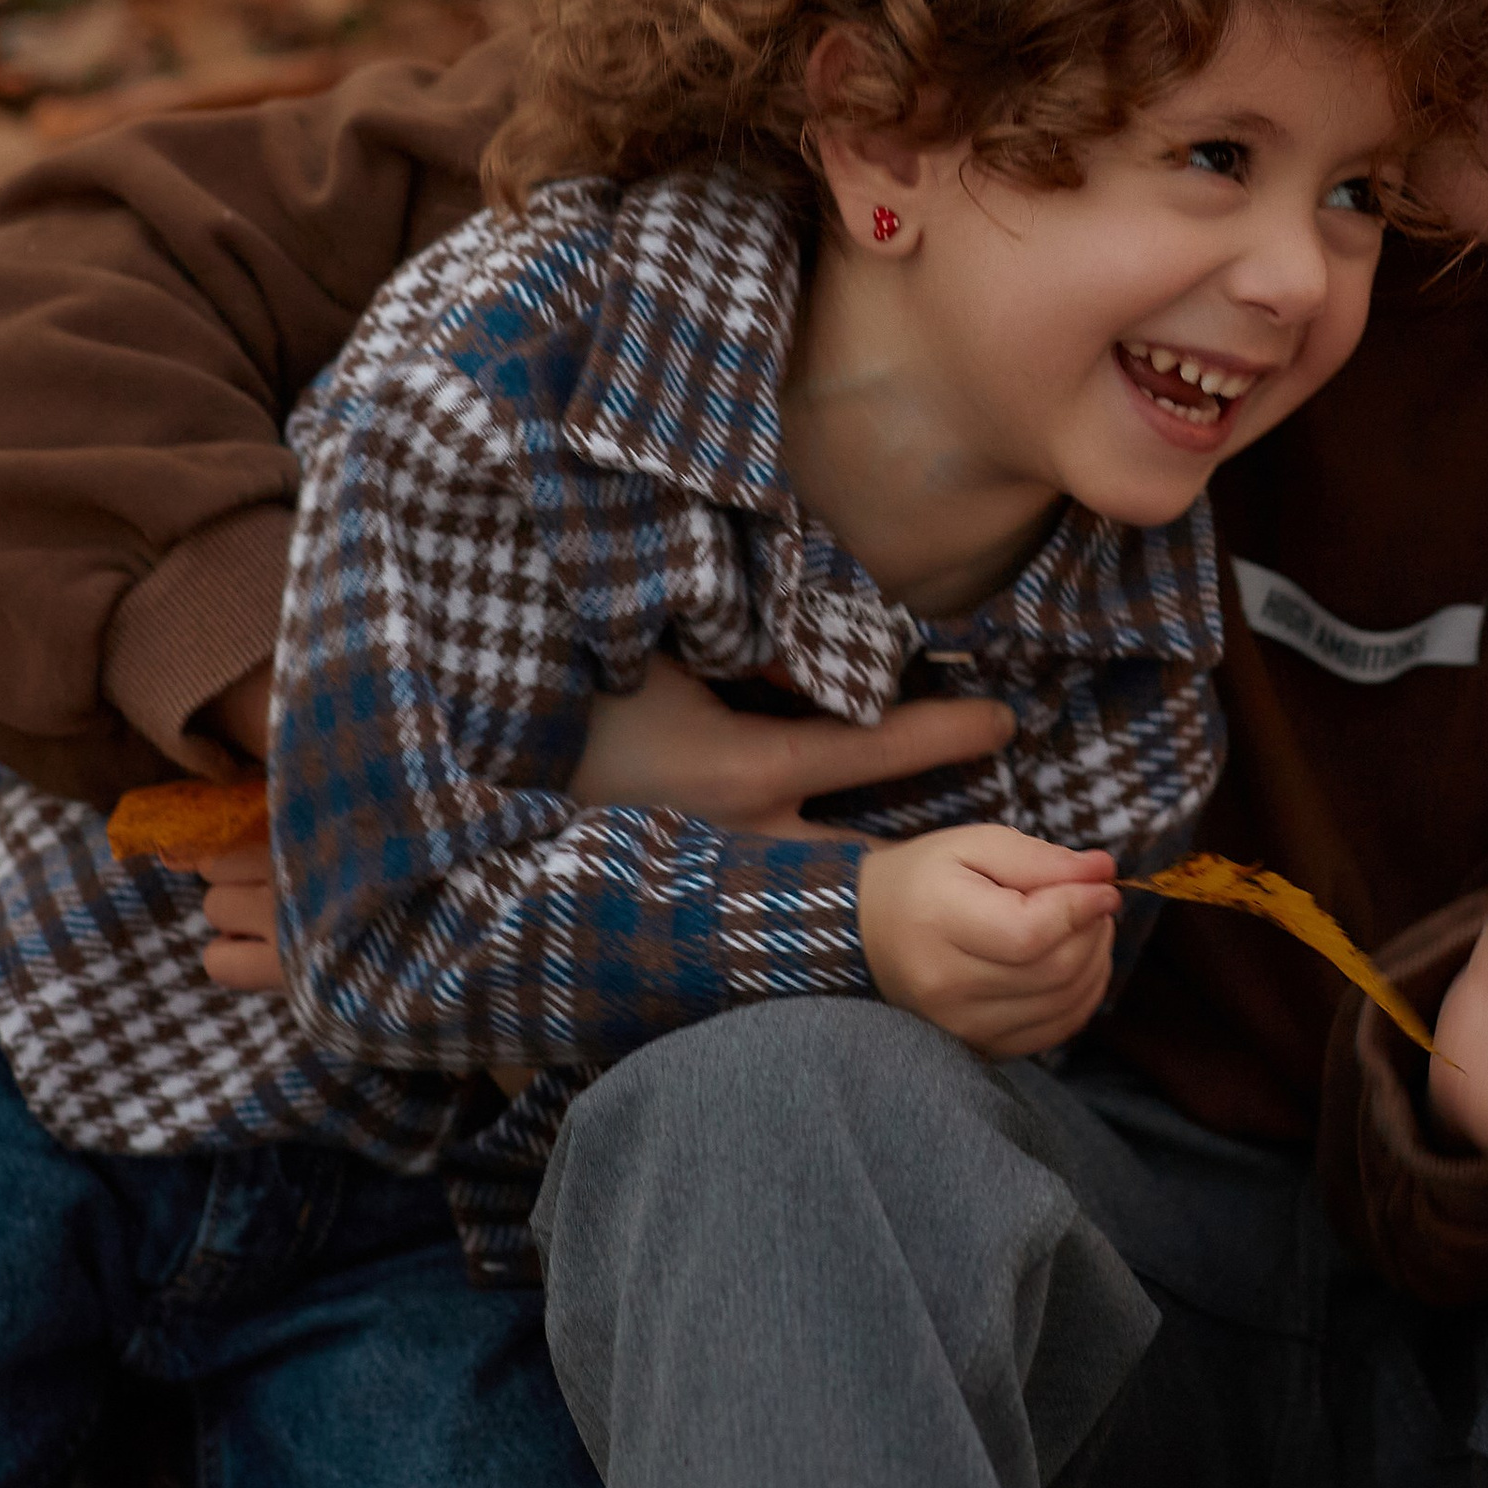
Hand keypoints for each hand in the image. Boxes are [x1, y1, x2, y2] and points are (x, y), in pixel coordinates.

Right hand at [194, 649, 1022, 996]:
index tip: (1008, 721)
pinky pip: (786, 926)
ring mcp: (719, 896)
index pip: (871, 752)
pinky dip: (838, 920)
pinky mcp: (692, 925)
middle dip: (956, 848)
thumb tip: (782, 561)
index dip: (944, 735)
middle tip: (1037, 842)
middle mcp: (744, 847)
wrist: (450, 820)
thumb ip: (719, 610)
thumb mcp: (639, 647)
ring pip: (838, 899)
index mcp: (740, 773)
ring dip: (902, 887)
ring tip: (982, 881)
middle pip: (882, 855)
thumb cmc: (548, 707)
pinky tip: (882, 926)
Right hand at [857, 824, 1121, 1057]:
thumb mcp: (973, 845)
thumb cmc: (925, 879)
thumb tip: (1102, 872)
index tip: (1104, 885)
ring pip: (1063, 1004)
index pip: (1031, 932)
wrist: (869, 932)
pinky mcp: (979, 1047)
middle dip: (1093, 931)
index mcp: (938, 923)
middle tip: (1095, 901)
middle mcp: (947, 986)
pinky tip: (1078, 965)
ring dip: (1095, 963)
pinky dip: (1082, 997)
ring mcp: (961, 1026)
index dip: (1081, 908)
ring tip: (1087, 928)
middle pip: (1054, 971)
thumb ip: (1039, 858)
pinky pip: (1054, 1031)